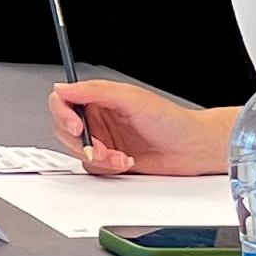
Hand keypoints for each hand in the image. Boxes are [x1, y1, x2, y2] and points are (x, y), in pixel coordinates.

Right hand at [47, 81, 232, 176]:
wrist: (192, 149)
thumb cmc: (171, 120)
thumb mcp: (131, 98)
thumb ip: (95, 91)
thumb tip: (64, 88)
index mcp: (99, 98)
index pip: (63, 101)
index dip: (63, 114)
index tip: (76, 127)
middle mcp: (98, 118)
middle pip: (64, 129)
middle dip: (81, 141)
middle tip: (98, 146)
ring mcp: (102, 140)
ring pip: (76, 151)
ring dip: (97, 157)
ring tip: (120, 156)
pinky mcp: (109, 160)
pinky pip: (91, 167)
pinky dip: (106, 167)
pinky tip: (126, 162)